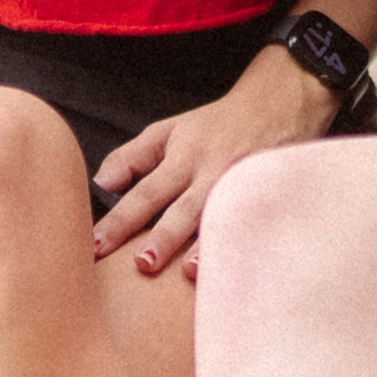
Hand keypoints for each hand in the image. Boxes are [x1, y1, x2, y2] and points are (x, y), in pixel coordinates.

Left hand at [88, 47, 340, 280]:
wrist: (280, 104)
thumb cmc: (216, 126)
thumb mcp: (169, 131)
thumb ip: (132, 158)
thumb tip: (100, 183)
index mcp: (184, 158)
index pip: (146, 192)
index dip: (121, 220)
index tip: (96, 245)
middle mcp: (213, 174)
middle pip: (185, 209)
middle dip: (164, 237)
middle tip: (142, 264)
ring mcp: (245, 188)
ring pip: (222, 220)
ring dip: (206, 246)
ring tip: (190, 271)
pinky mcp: (271, 197)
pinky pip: (255, 226)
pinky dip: (245, 246)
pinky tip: (235, 268)